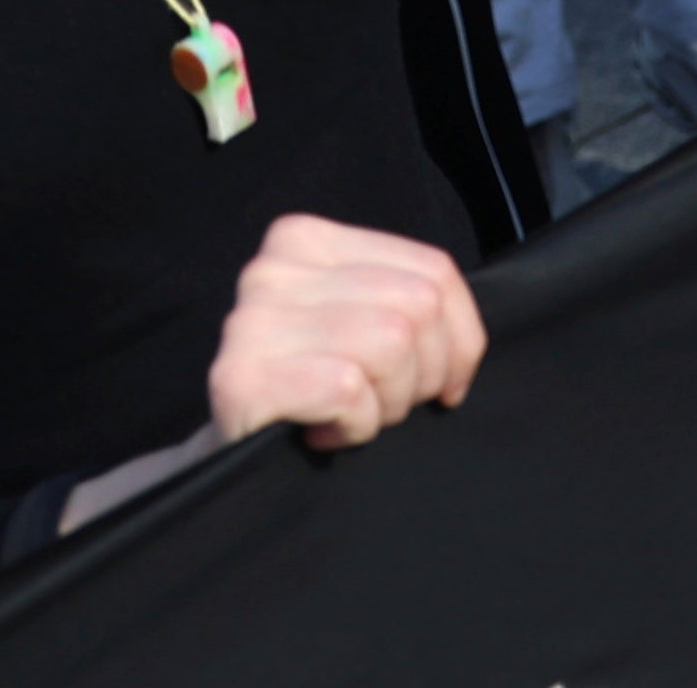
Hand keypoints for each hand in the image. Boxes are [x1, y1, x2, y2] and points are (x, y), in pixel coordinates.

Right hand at [200, 213, 483, 452]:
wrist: (233, 458)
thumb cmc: (313, 392)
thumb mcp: (363, 324)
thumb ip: (410, 305)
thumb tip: (463, 349)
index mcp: (305, 239)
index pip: (434, 270)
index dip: (460, 340)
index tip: (440, 381)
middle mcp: (272, 268)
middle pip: (418, 306)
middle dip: (423, 374)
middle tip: (383, 403)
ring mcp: (250, 321)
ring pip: (391, 343)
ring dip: (387, 404)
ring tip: (349, 414)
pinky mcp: (240, 379)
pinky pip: (348, 389)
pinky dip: (355, 426)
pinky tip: (323, 432)